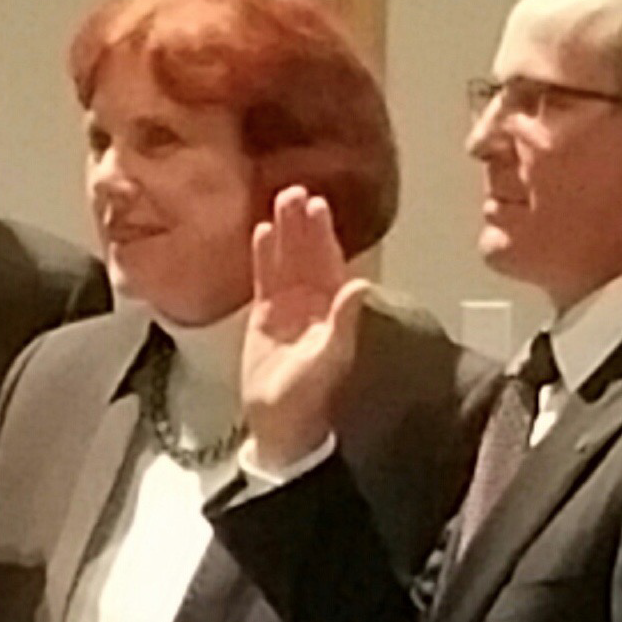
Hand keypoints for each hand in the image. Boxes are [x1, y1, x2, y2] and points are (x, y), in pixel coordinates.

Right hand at [240, 187, 368, 468]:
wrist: (280, 429)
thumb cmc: (309, 402)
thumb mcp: (329, 362)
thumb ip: (343, 324)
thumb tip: (360, 286)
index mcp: (334, 312)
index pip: (330, 264)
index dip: (324, 236)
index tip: (319, 205)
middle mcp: (315, 305)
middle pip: (308, 255)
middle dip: (303, 224)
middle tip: (296, 191)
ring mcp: (289, 309)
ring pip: (287, 261)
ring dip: (284, 232)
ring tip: (280, 200)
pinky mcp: (264, 318)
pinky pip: (265, 279)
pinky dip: (263, 256)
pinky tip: (261, 231)